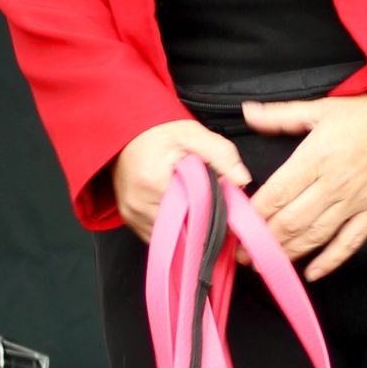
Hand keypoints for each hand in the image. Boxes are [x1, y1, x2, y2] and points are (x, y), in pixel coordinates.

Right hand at [112, 121, 251, 243]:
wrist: (124, 130)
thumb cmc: (157, 130)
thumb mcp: (192, 134)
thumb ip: (221, 154)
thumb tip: (242, 180)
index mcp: (153, 182)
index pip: (193, 213)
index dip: (214, 214)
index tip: (227, 211)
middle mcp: (138, 203)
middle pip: (181, 229)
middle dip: (201, 224)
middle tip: (215, 211)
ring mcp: (131, 214)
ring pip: (168, 237)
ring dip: (185, 229)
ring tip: (195, 210)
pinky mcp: (129, 219)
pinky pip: (155, 236)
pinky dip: (170, 229)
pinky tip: (179, 213)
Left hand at [241, 95, 366, 279]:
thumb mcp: (322, 107)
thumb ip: (281, 115)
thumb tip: (247, 112)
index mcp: (316, 157)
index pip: (278, 193)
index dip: (255, 213)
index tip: (236, 224)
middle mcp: (334, 183)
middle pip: (292, 221)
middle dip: (263, 240)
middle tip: (242, 253)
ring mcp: (356, 201)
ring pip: (316, 235)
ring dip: (288, 253)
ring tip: (266, 264)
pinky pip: (350, 243)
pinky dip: (330, 261)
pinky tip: (312, 272)